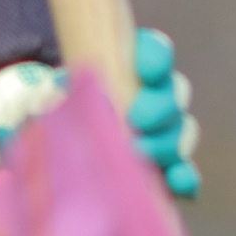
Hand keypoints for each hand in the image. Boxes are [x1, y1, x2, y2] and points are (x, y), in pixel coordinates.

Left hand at [0, 28, 200, 197]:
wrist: (60, 145)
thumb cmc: (58, 112)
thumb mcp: (47, 97)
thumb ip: (52, 94)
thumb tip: (51, 97)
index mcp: (132, 67)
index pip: (157, 50)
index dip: (157, 57)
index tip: (144, 70)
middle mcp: (158, 97)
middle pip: (177, 94)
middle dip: (161, 107)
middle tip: (136, 120)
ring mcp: (168, 133)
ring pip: (185, 132)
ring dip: (170, 143)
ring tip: (141, 156)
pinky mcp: (169, 168)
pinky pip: (187, 173)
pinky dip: (185, 179)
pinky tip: (177, 185)